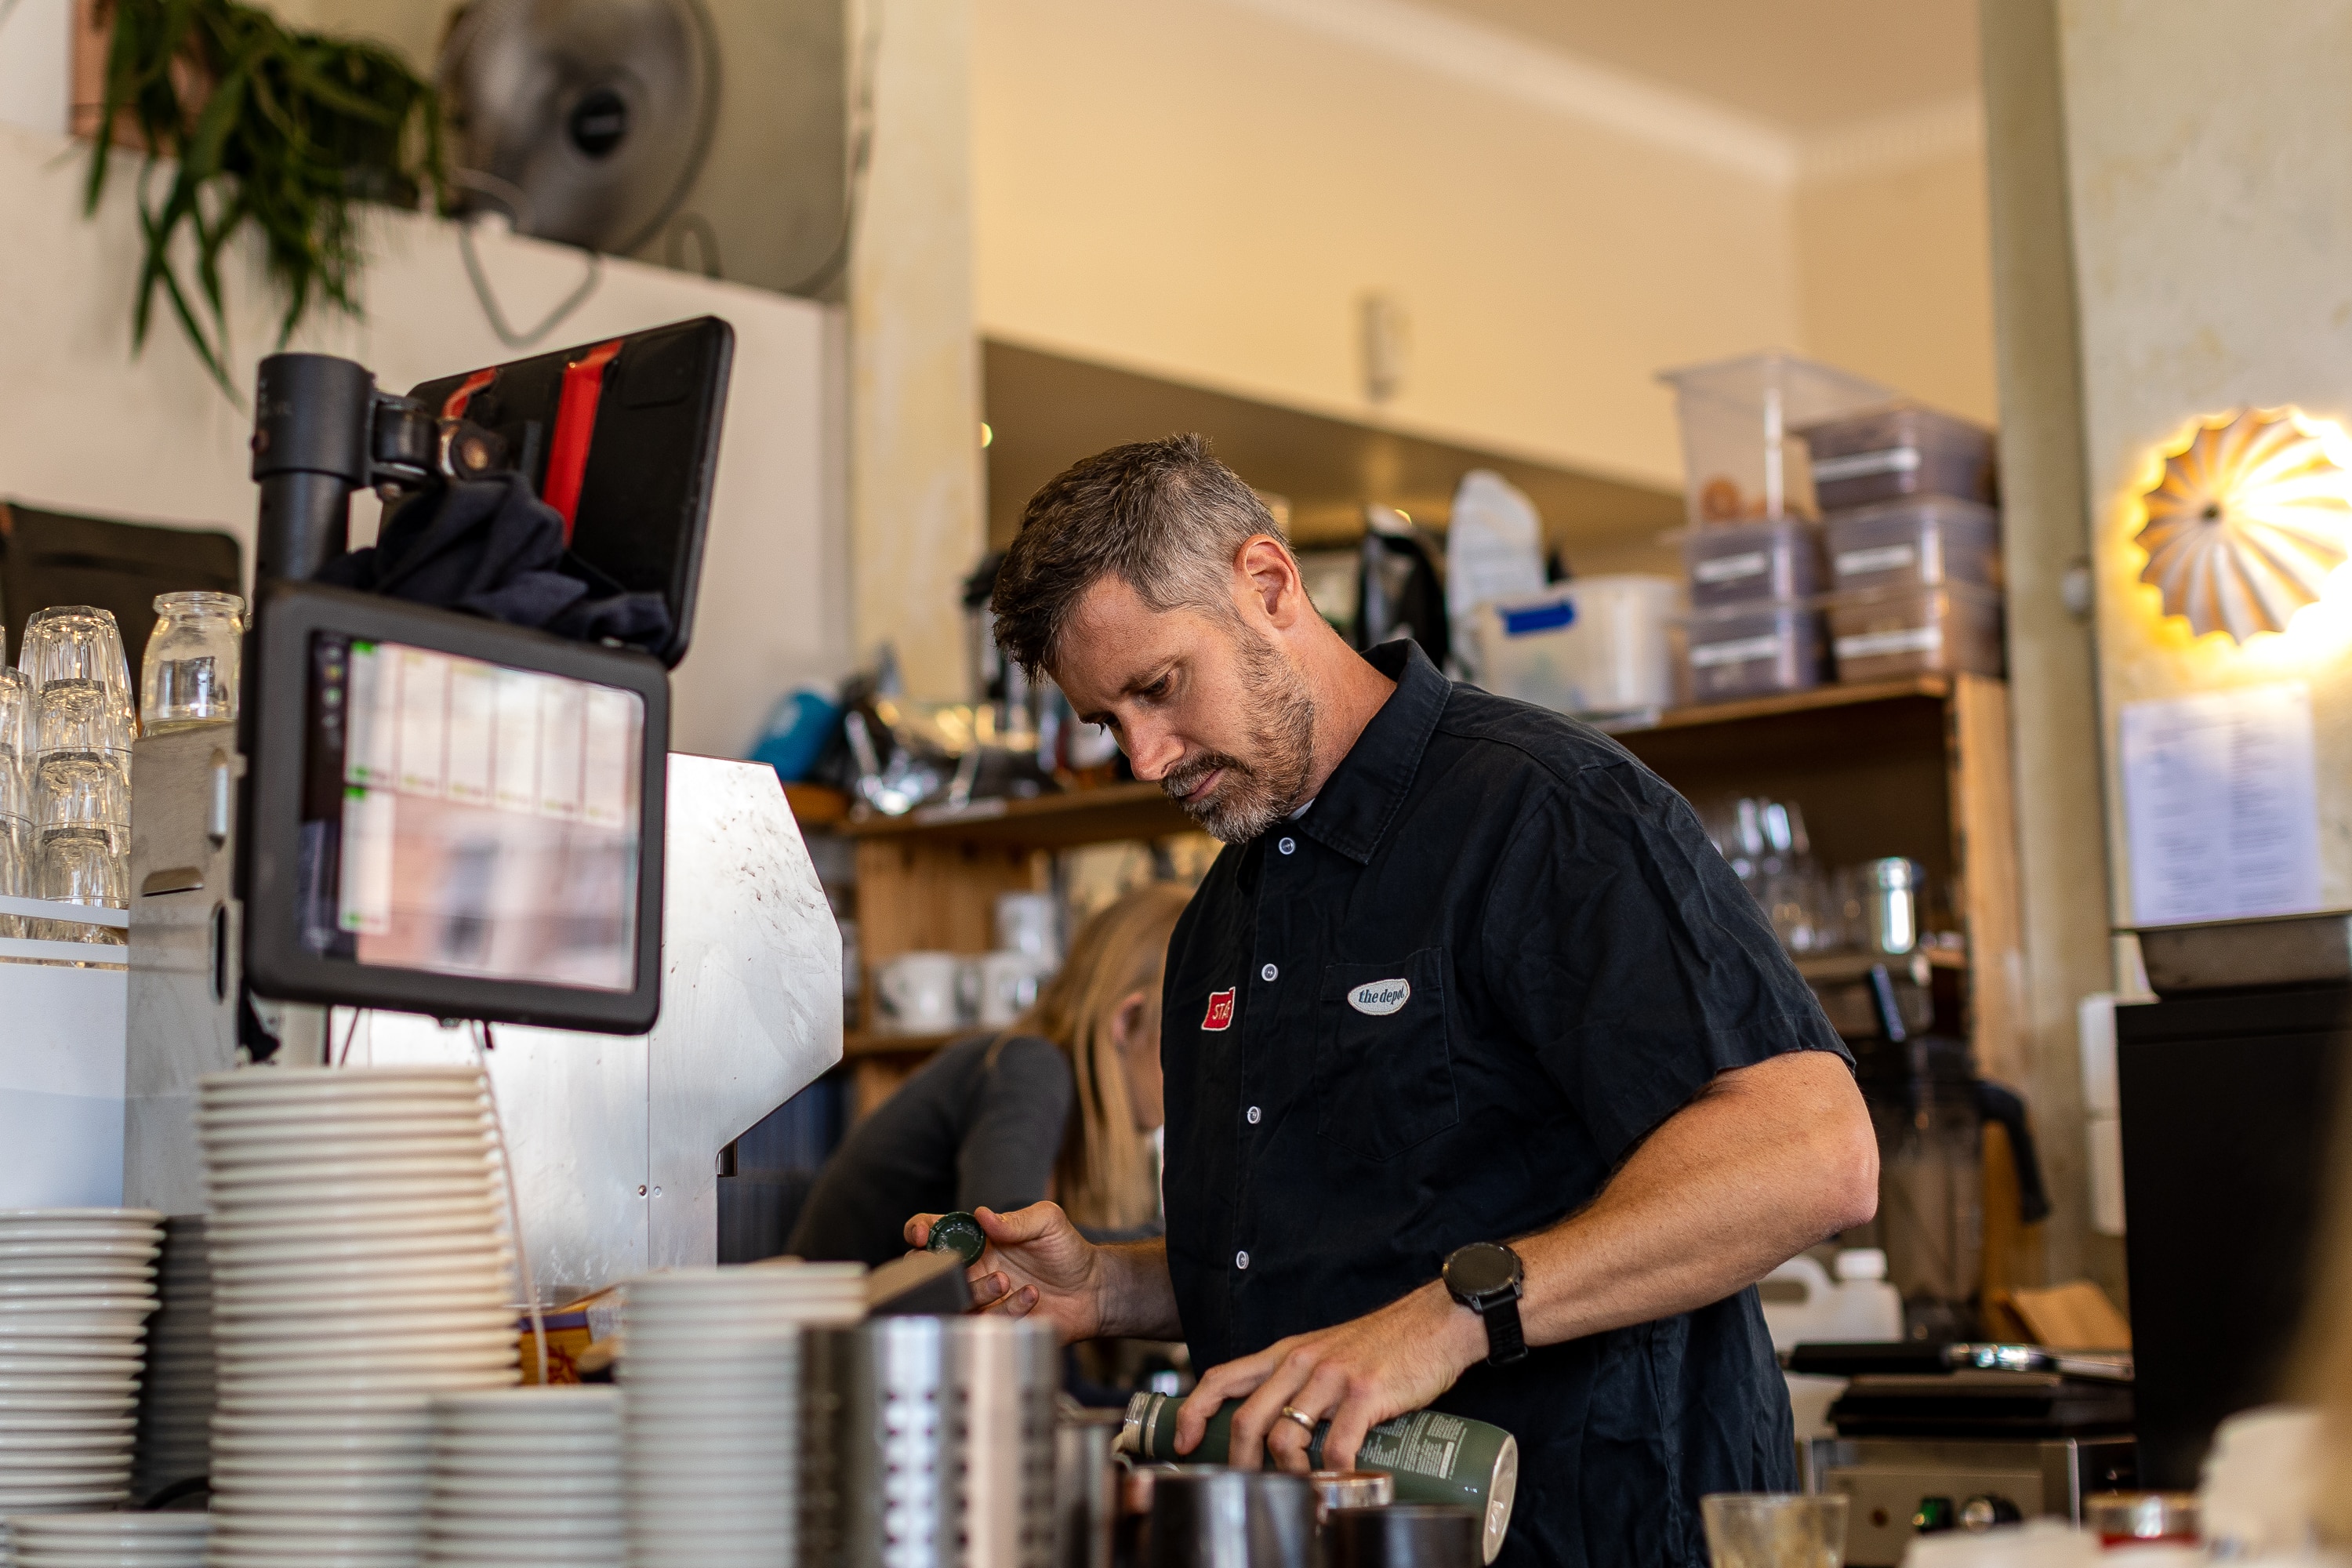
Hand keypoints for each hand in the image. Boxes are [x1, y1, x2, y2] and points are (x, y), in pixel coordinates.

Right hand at [903, 1203, 1103, 1342]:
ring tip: (1007, 1280)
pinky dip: (1007, 1309)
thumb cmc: (1067, 1251)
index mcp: (976, 1239)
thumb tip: (981, 1215)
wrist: (1092, 1290)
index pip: (932, 1230)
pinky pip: (984, 1322)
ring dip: (977, 1289)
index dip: (919, 1230)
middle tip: (961, 1267)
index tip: (924, 1235)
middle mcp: (971, 1268)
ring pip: (956, 1300)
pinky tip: (1031, 1297)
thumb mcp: (1048, 1222)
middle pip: (930, 1270)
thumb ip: (1015, 1219)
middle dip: (936, 1269)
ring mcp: (980, 1298)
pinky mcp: (994, 1325)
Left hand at [1174, 1281, 1484, 1472]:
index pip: (1222, 1377)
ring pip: (1284, 1434)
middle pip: (1248, 1418)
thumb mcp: (1327, 1354)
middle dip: (1239, 1462)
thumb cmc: (1384, 1344)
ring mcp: (1332, 1377)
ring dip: (1284, 1474)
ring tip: (1296, 1493)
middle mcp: (1300, 1362)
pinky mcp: (1366, 1394)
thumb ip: (1301, 1382)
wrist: (1436, 1322)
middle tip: (1247, 1489)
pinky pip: (1337, 1445)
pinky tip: (1336, 1487)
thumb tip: (1280, 1431)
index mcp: (1286, 1354)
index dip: (1194, 1411)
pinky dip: (1331, 1474)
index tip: (1184, 1443)